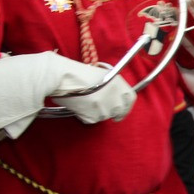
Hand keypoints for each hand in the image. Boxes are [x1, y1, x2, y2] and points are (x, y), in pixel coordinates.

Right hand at [0, 52, 136, 137]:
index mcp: (119, 84)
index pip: (130, 100)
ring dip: (96, 112)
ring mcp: (105, 108)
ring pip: (104, 116)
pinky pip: (92, 120)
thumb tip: (113, 98)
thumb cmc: (79, 73)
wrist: (63, 77)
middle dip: (111, 111)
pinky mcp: (93, 117)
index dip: (126, 106)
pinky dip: (86, 116)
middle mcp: (115, 97)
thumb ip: (112, 87)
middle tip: (100, 107)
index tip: (121, 110)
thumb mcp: (102, 75)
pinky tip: (79, 106)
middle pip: (119, 111)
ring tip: (85, 101)